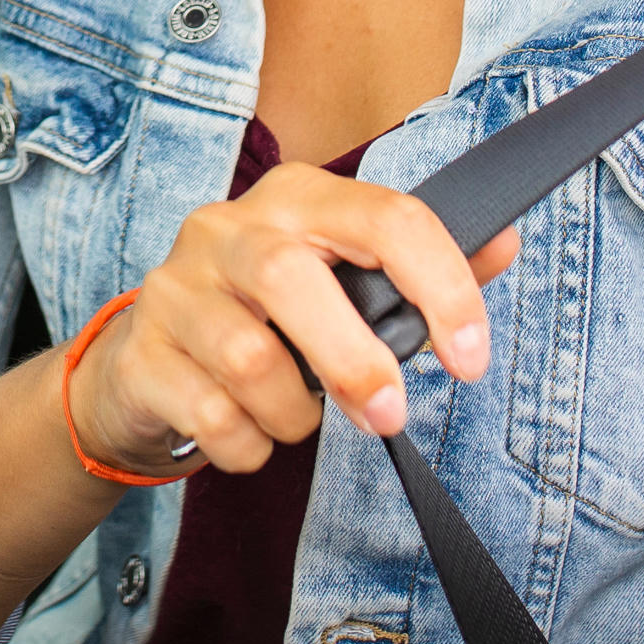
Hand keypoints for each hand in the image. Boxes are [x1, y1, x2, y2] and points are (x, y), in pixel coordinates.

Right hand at [69, 162, 519, 475]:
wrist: (146, 361)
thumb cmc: (266, 316)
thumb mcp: (342, 277)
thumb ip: (420, 265)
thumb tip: (503, 241)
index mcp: (295, 198)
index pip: (383, 217)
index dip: (440, 287)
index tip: (471, 357)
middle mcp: (226, 228)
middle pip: (290, 278)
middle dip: (351, 360)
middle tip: (386, 415)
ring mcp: (174, 287)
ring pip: (249, 359)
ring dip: (293, 413)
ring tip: (296, 416)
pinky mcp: (140, 352)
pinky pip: (210, 415)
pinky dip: (248, 445)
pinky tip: (249, 434)